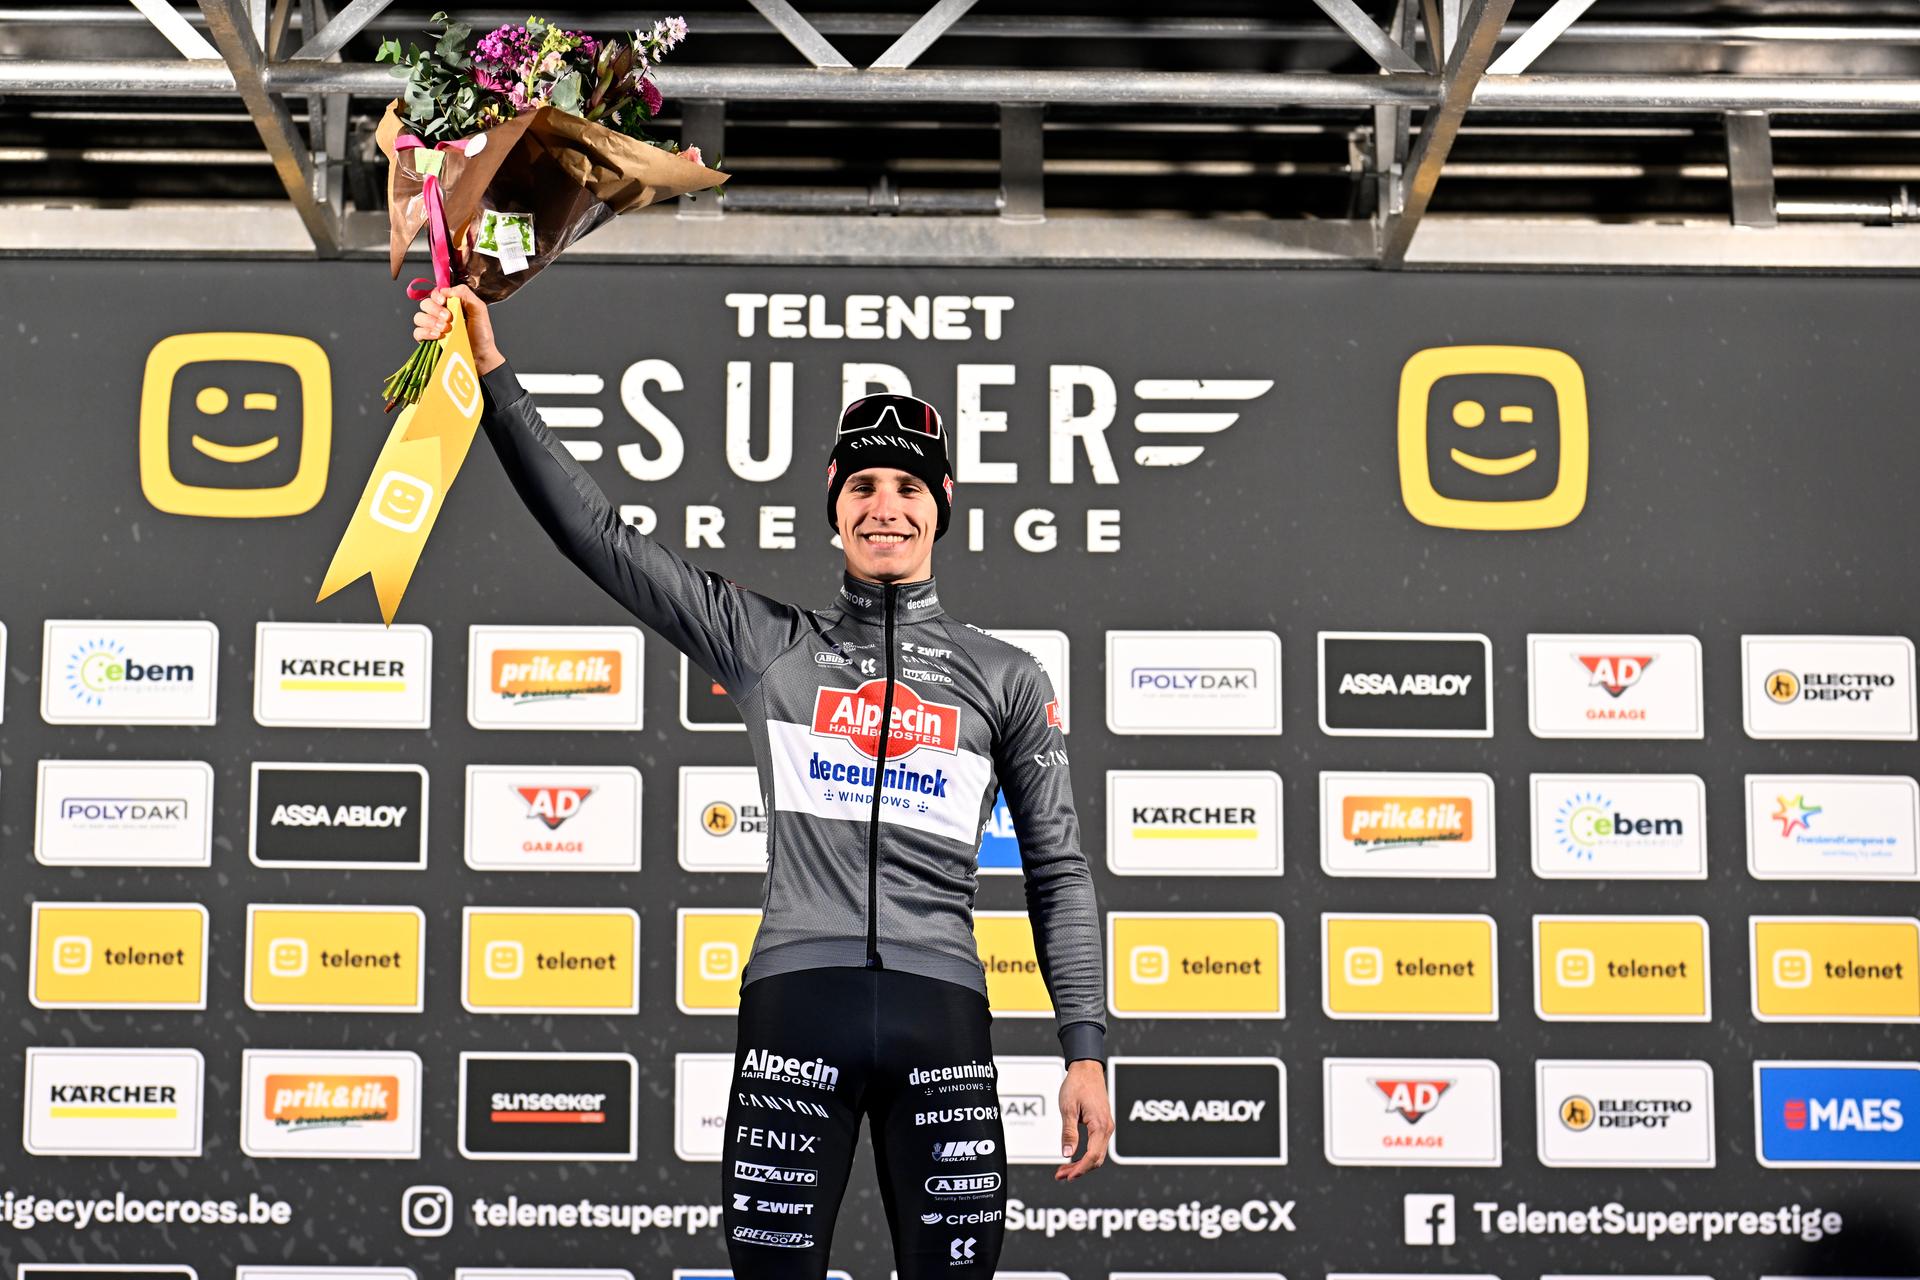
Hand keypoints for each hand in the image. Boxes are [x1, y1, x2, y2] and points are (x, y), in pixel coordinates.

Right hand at [413, 284, 503, 373]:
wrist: (481, 356)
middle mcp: (439, 314)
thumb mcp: (479, 310)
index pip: (436, 293)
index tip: (444, 301)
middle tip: (448, 319)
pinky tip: (437, 336)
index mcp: (450, 304)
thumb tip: (446, 290)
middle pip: (425, 304)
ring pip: (419, 317)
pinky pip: (417, 332)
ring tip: (445, 329)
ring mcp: (432, 327)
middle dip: (435, 310)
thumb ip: (465, 294)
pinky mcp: (428, 340)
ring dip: (430, 321)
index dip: (437, 295)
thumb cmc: (481, 334)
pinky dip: (425, 332)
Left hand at [1054, 1060, 1112, 1180]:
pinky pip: (1097, 1146)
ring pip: (1097, 1154)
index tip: (1066, 1176)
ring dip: (1081, 1164)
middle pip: (1096, 1159)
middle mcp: (1107, 1128)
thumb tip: (1067, 1153)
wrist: (1087, 1069)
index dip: (1079, 1169)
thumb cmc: (1077, 1085)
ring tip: (1063, 1168)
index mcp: (1100, 1125)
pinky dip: (1085, 1155)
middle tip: (1060, 1175)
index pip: (1092, 1156)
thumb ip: (1068, 1132)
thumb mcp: (1068, 1108)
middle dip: (1079, 1170)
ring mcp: (1106, 1126)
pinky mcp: (1103, 1124)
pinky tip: (1073, 1157)